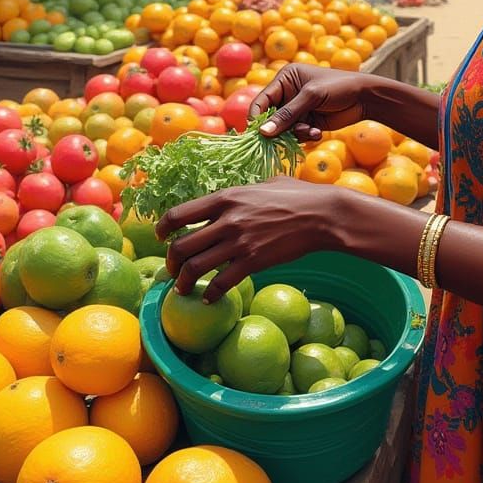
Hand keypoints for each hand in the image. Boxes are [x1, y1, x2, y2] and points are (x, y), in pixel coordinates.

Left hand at [157, 177, 337, 300]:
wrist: (321, 215)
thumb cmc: (297, 195)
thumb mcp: (263, 184)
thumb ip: (241, 193)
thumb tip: (232, 198)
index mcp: (225, 197)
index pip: (179, 214)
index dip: (163, 228)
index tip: (161, 237)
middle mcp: (226, 220)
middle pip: (181, 246)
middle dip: (170, 262)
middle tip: (172, 269)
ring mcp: (238, 243)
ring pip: (195, 268)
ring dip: (183, 282)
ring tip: (183, 288)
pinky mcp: (253, 262)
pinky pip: (221, 283)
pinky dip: (211, 294)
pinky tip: (210, 297)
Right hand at [250, 65, 375, 141]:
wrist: (365, 97)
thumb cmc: (339, 87)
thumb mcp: (311, 97)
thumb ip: (287, 115)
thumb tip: (262, 132)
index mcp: (285, 78)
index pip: (262, 100)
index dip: (257, 117)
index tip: (258, 134)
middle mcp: (288, 93)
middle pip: (271, 117)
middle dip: (279, 129)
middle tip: (285, 138)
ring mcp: (298, 109)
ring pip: (284, 129)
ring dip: (295, 134)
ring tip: (310, 131)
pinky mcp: (308, 121)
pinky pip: (297, 134)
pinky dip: (305, 136)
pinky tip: (317, 133)